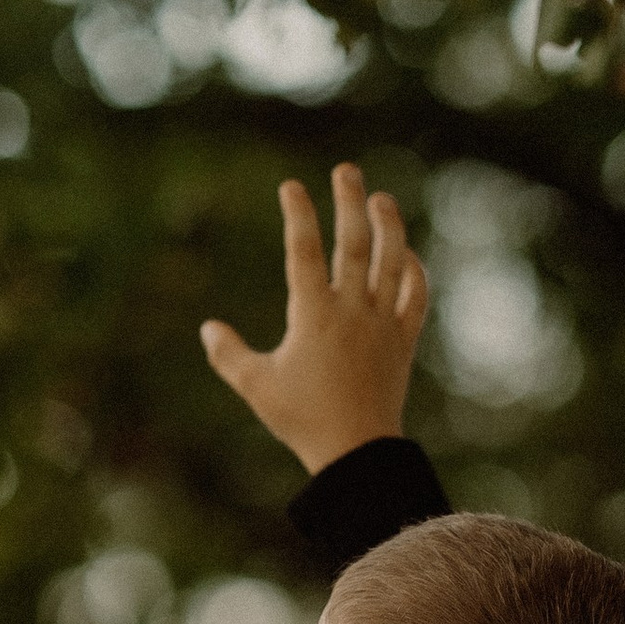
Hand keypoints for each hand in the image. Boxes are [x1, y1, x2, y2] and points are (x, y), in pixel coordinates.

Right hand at [199, 164, 428, 472]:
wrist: (357, 452)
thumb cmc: (302, 419)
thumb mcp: (257, 387)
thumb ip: (229, 355)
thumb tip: (207, 329)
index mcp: (313, 315)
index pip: (303, 251)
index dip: (297, 214)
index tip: (291, 186)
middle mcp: (352, 310)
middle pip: (354, 244)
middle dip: (349, 202)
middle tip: (346, 170)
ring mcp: (382, 323)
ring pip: (392, 262)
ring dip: (390, 226)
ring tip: (381, 199)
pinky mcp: (403, 341)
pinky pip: (416, 298)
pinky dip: (415, 273)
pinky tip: (407, 256)